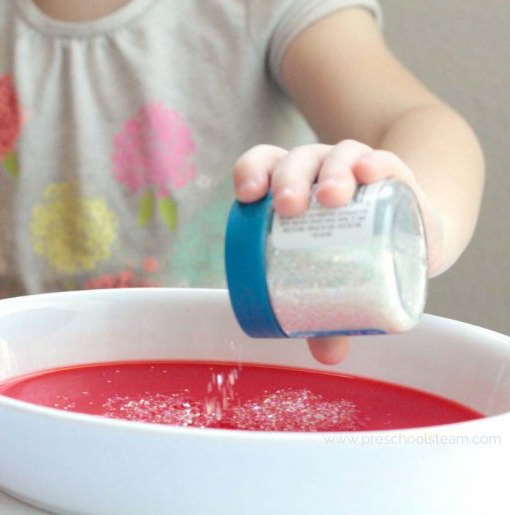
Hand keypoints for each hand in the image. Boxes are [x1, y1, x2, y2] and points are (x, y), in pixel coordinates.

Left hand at [233, 140, 443, 364]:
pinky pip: (382, 159)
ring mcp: (355, 170)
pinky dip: (373, 162)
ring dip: (330, 172)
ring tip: (330, 197)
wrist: (414, 232)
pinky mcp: (394, 174)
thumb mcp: (342, 280)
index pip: (263, 165)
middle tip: (288, 207)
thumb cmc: (359, 254)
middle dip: (288, 178)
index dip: (250, 172)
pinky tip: (368, 172)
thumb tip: (327, 356)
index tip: (247, 196)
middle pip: (296, 162)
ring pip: (335, 155)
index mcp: (295, 191)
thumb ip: (330, 314)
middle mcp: (320, 173)